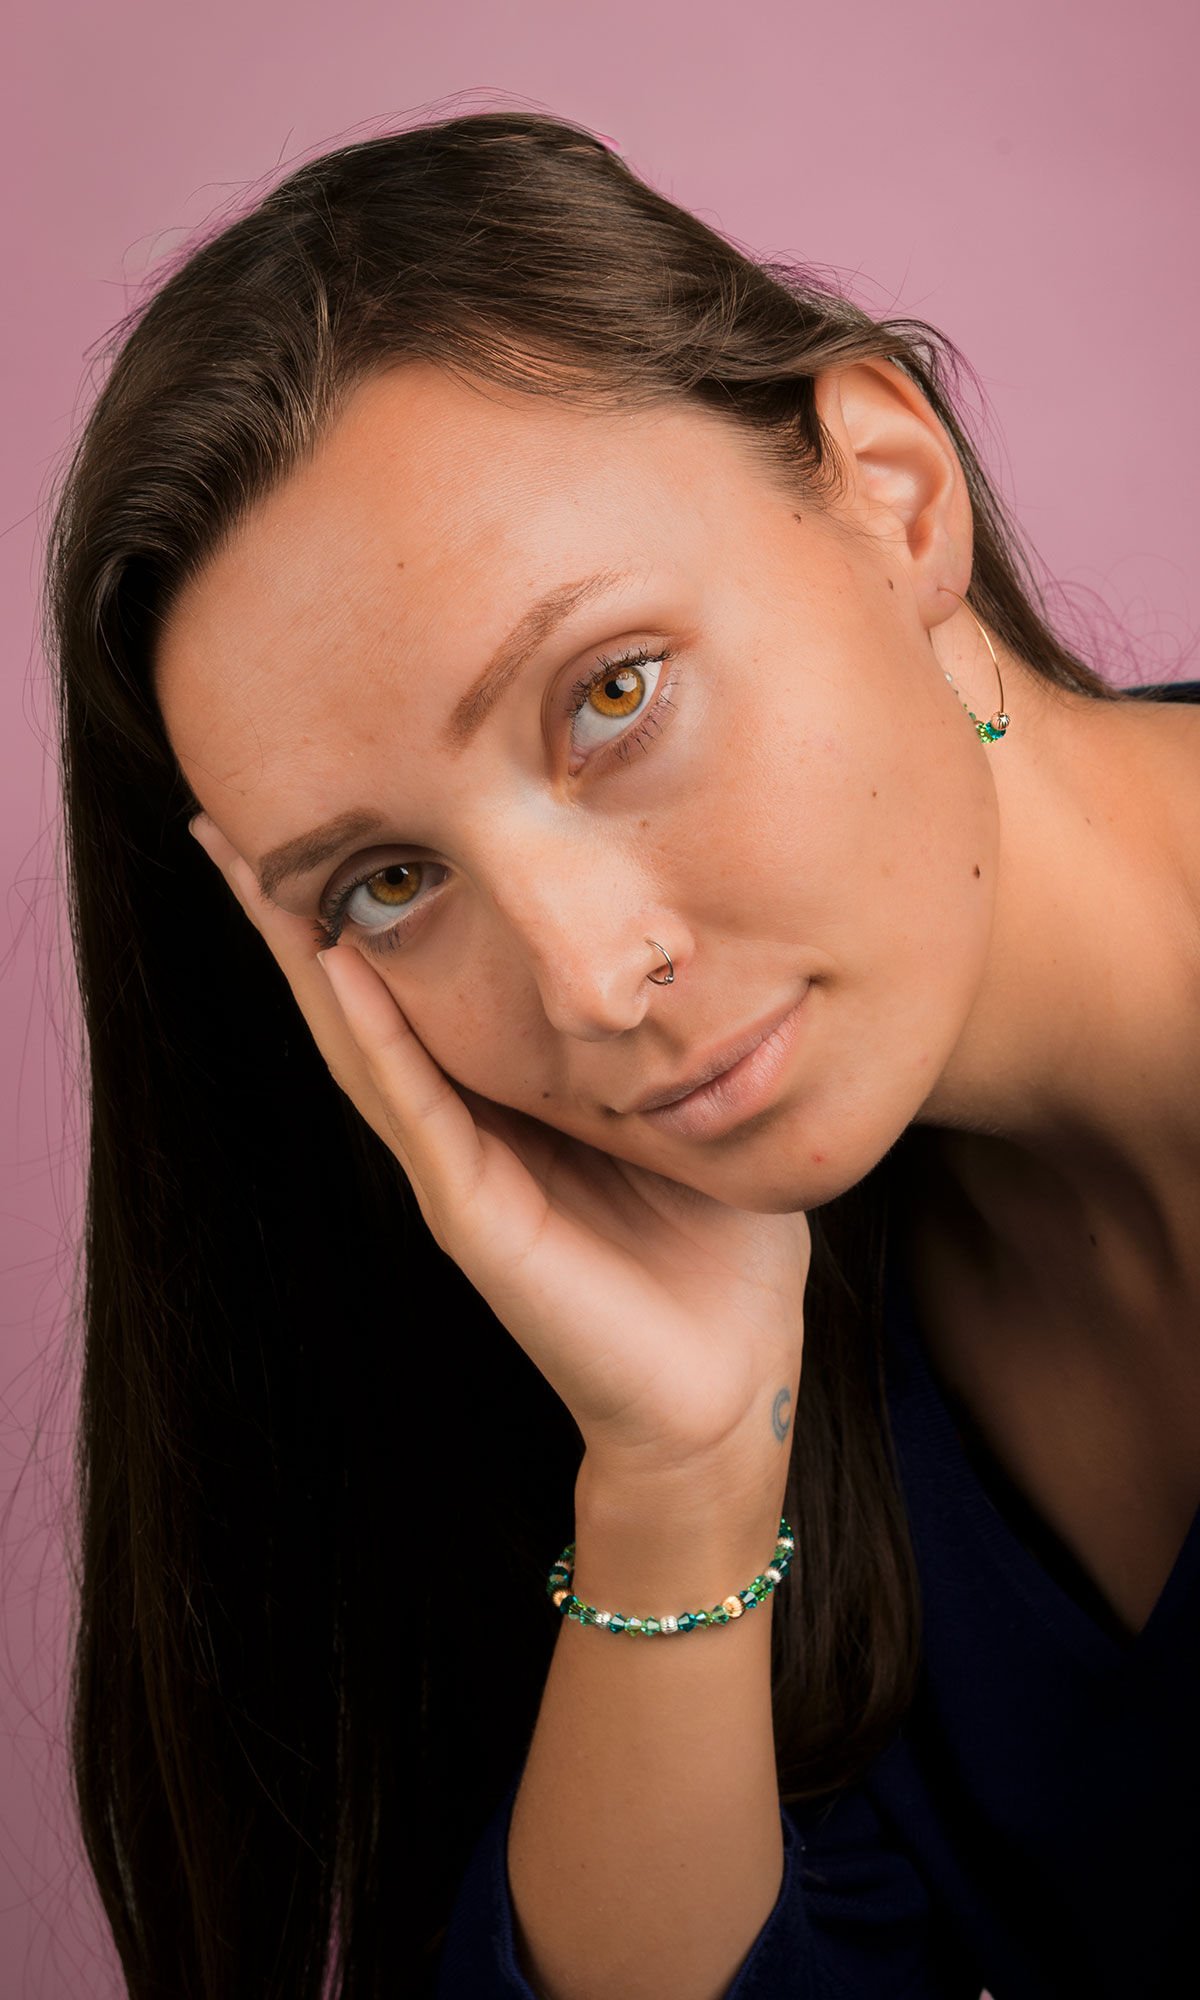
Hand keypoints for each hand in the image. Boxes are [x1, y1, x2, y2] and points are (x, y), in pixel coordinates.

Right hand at [188, 814, 811, 1479]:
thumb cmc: (718, 1245)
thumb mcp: (694, 1104)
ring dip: (298, 952)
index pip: (418, 982)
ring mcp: (455, 1170)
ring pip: (358, 1040)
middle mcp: (460, 1124)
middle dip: (290, 907)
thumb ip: (667, 1027)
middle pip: (355, 997)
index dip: (368, 900)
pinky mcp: (473, 1215)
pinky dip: (373, 1035)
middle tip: (223, 813)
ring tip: (241, 866)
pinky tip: (337, 965)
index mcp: (508, 1095)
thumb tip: (692, 925)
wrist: (725, 1381)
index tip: (332, 805)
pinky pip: (414, 1109)